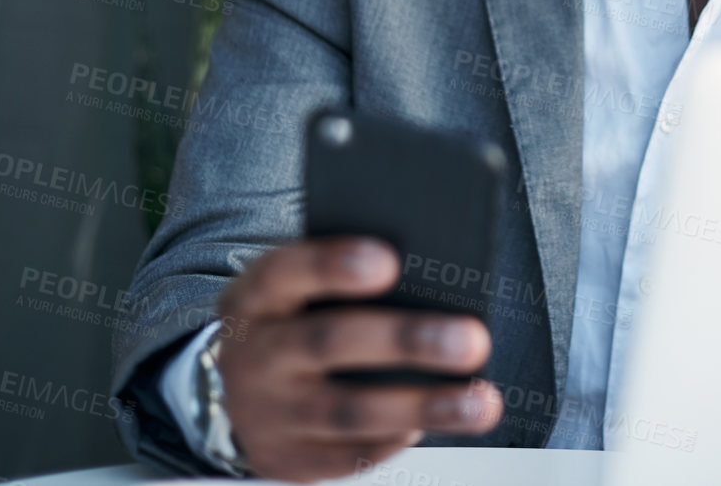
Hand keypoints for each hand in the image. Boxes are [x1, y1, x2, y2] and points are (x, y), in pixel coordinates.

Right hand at [214, 236, 503, 480]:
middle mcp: (253, 355)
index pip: (286, 271)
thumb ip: (343, 276)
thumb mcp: (298, 288)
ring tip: (481, 401)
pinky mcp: (285, 459)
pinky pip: (347, 455)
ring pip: (348, 411)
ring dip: (423, 406)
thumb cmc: (295, 318)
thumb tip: (427, 274)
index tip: (391, 260)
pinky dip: (396, 438)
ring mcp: (265, 413)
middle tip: (472, 340)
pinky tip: (435, 422)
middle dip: (405, 341)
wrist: (240, 388)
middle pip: (329, 342)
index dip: (333, 265)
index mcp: (254, 297)